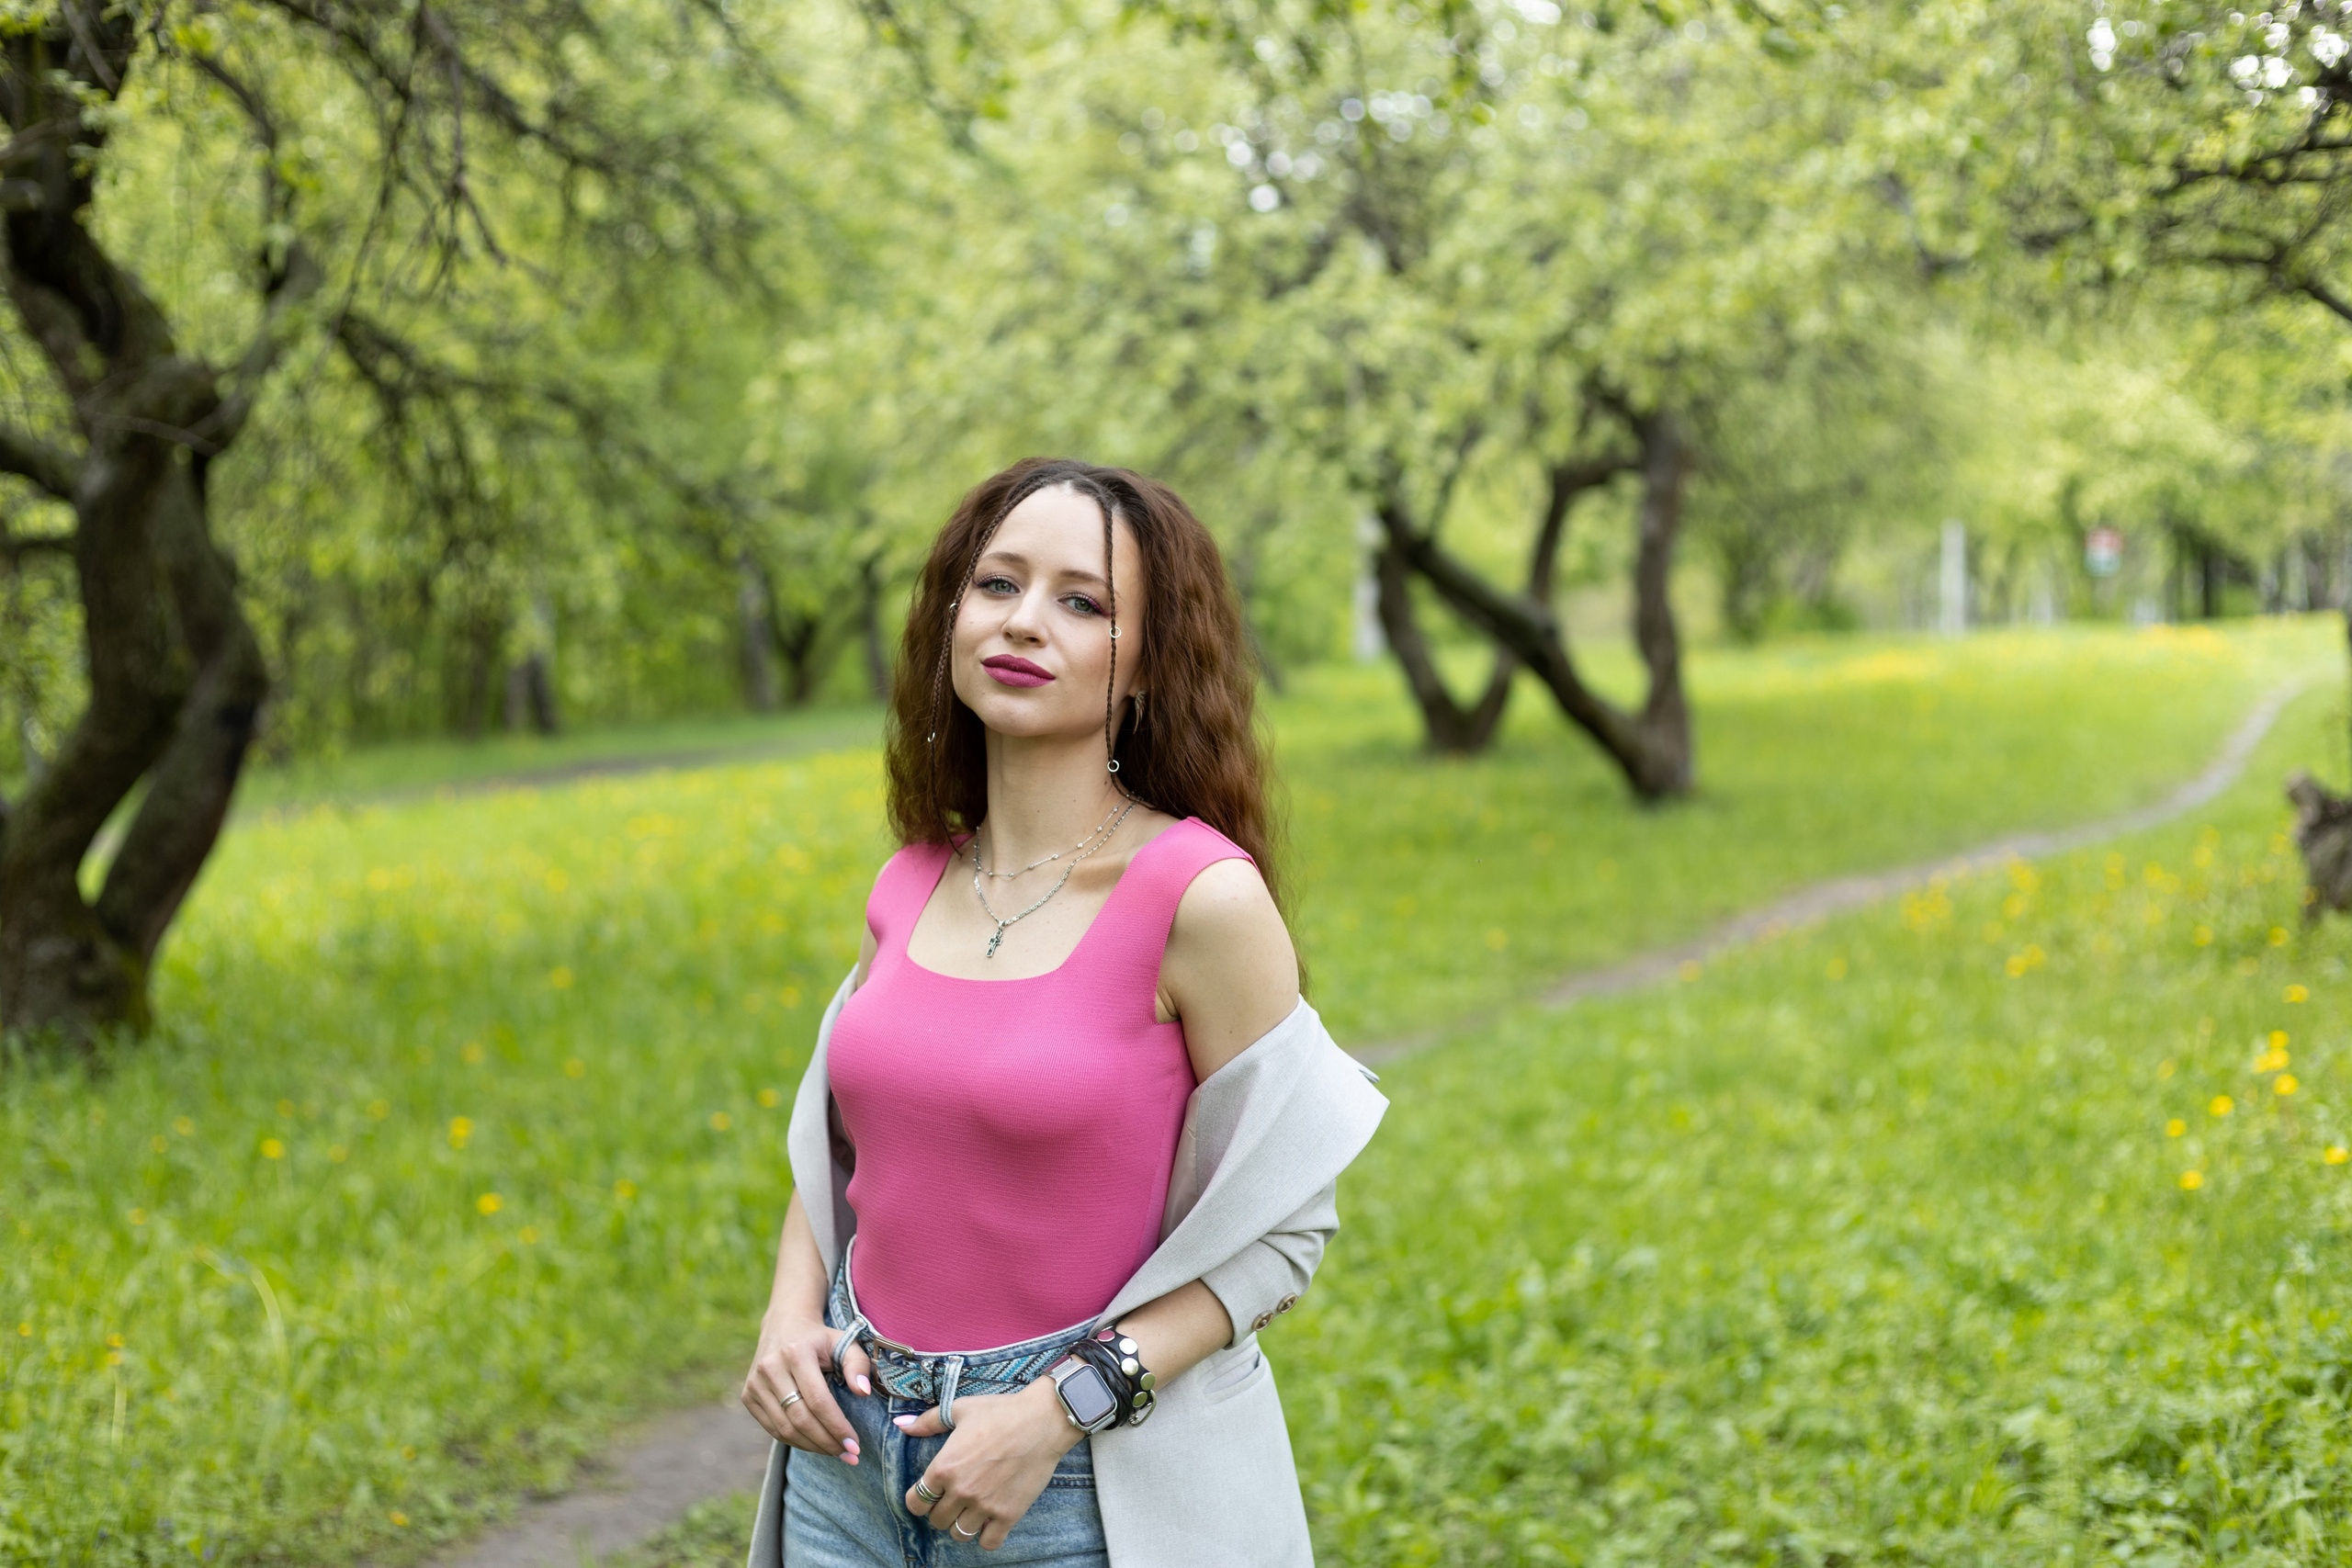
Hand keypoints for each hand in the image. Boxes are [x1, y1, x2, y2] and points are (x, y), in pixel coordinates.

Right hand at [740, 1309, 875, 1464]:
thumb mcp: (844, 1342)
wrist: (784, 1324)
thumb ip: (858, 1364)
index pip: (818, 1401)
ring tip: (836, 1452)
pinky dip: (796, 1441)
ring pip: (785, 1429)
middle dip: (827, 1442)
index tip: (855, 1445)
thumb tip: (862, 1392)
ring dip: (813, 1446)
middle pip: (800, 1419)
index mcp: (796, 1352)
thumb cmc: (820, 1338)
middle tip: (850, 1455)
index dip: (837, 1427)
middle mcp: (770, 1367)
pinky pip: (772, 1428)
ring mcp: (755, 1383)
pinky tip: (815, 1444)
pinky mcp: (747, 1395)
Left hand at [899, 1378, 1082, 1549]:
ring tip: (971, 1511)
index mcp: (944, 1466)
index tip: (929, 1495)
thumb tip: (901, 1424)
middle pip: (937, 1520)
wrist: (1042, 1420)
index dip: (919, 1500)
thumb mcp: (960, 1409)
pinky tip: (989, 1521)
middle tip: (953, 1500)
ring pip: (959, 1534)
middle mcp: (961, 1490)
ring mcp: (985, 1505)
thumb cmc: (1000, 1411)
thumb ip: (928, 1421)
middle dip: (941, 1512)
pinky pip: (988, 1543)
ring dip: (962, 1524)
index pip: (915, 1502)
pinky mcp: (1008, 1514)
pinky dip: (986, 1537)